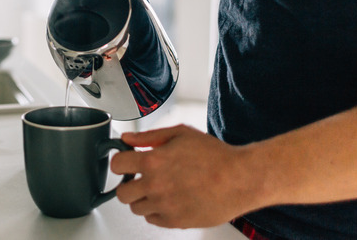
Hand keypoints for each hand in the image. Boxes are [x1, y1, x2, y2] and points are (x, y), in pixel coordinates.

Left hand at [110, 125, 262, 228]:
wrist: (240, 178)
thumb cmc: (215, 155)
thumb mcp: (181, 134)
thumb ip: (149, 136)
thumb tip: (127, 139)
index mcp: (153, 161)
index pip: (116, 165)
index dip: (120, 162)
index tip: (126, 162)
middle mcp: (155, 186)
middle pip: (121, 193)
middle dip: (128, 184)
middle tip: (140, 179)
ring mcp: (164, 206)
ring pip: (136, 208)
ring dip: (143, 198)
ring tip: (160, 189)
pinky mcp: (175, 221)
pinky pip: (153, 220)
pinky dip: (157, 211)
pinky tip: (170, 199)